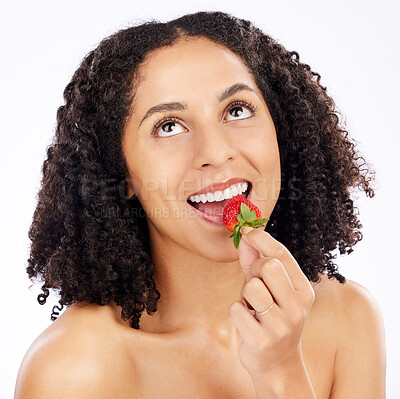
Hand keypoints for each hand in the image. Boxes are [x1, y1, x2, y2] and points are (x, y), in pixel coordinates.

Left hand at [228, 226, 315, 379]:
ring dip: (245, 294)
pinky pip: (236, 309)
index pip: (283, 255)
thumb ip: (257, 262)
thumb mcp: (271, 289)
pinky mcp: (262, 340)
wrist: (278, 363)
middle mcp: (297, 307)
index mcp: (304, 290)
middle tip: (256, 281)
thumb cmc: (272, 317)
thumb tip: (245, 235)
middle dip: (256, 268)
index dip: (262, 238)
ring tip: (253, 306)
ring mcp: (281, 325)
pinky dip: (236, 311)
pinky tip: (247, 322)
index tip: (247, 230)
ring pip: (251, 287)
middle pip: (269, 266)